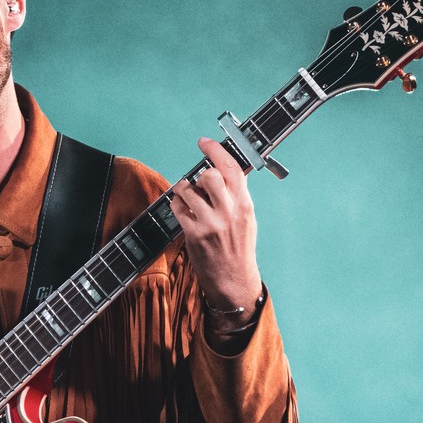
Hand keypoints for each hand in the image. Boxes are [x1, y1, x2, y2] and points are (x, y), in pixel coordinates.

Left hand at [169, 138, 263, 320]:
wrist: (234, 280)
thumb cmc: (239, 247)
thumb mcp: (246, 218)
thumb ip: (237, 194)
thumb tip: (224, 169)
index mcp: (245, 204)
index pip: (232, 168)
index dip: (216, 150)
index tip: (205, 142)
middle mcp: (229, 212)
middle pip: (209, 175)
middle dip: (201, 174)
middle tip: (199, 182)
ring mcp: (211, 223)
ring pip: (189, 189)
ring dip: (184, 189)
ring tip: (188, 196)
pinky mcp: (194, 234)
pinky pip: (177, 207)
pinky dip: (176, 203)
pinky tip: (182, 209)